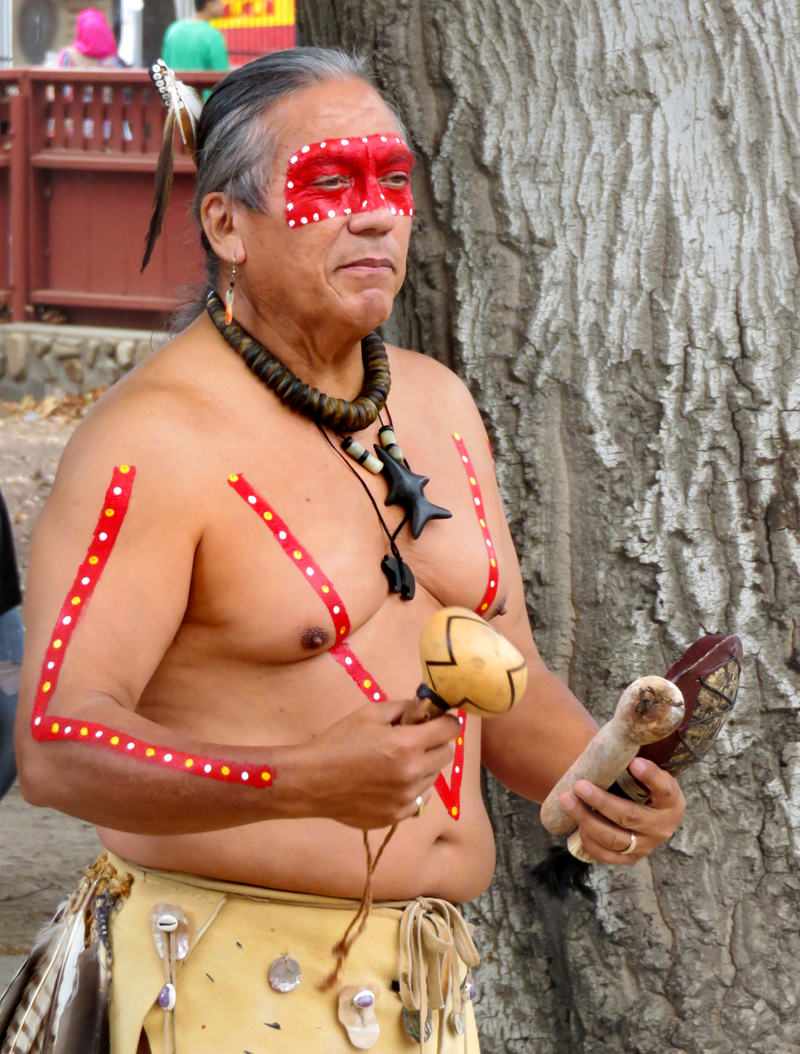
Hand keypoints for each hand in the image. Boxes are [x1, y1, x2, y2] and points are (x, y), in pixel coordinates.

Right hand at [290, 701, 459, 829]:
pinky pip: (418, 799)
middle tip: (417, 739)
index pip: (450, 730)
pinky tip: (390, 782)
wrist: (312, 781)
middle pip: (446, 754)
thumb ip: (403, 708)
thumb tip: (426, 708)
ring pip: (433, 777)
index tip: (439, 719)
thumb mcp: (370, 714)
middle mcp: (413, 774)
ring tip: (398, 762)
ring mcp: (406, 799)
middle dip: (436, 742)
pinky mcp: (397, 816)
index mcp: (407, 745)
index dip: (447, 720)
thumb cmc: (339, 742)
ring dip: (423, 766)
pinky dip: (412, 788)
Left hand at [558, 758, 685, 865]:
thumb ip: (633, 757)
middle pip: (629, 816)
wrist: (648, 812)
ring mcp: (646, 846)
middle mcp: (662, 826)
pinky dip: (589, 840)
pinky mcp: (631, 858)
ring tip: (566, 800)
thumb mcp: (645, 769)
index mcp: (671, 800)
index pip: (665, 789)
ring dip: (586, 819)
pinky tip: (576, 824)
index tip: (633, 762)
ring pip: (613, 838)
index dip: (650, 776)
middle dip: (601, 801)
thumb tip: (619, 731)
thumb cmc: (641, 783)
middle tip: (579, 785)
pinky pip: (607, 856)